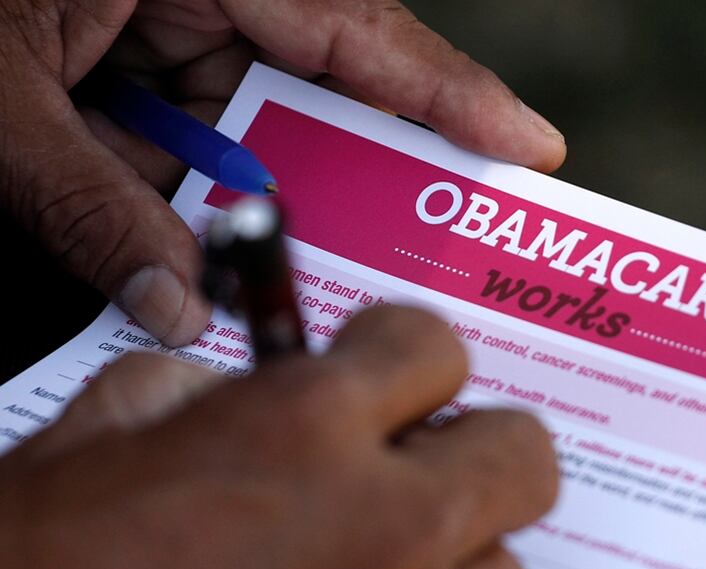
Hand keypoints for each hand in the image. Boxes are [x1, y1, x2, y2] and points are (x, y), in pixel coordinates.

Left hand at [0, 0, 565, 345]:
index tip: (528, 150)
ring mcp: (170, 10)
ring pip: (254, 116)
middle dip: (351, 172)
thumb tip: (172, 307)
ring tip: (277, 263)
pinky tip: (180, 236)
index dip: (454, 95)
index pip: (360, 27)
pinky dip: (188, 183)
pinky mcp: (133, 43)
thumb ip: (82, 204)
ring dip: (252, 195)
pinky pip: (191, 121)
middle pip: (324, 82)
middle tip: (413, 245)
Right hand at [0, 306, 558, 568]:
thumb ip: (211, 390)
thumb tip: (254, 387)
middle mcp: (381, 528)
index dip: (405, 350)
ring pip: (504, 566)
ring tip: (383, 550)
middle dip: (472, 443)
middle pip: (522, 454)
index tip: (384, 366)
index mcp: (304, 428)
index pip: (436, 346)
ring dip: (455, 547)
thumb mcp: (109, 436)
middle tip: (414, 452)